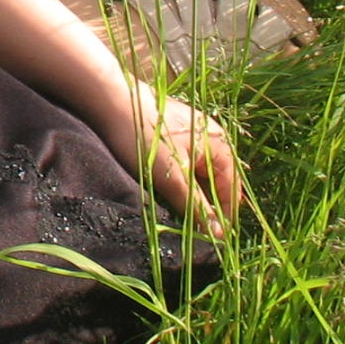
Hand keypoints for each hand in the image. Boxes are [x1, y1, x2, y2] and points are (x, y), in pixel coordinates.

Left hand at [117, 88, 243, 240]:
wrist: (112, 100)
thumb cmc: (145, 137)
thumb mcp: (173, 177)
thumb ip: (197, 206)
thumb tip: (219, 236)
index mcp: (221, 148)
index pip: (232, 193)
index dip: (223, 219)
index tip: (211, 243)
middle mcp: (213, 140)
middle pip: (217, 185)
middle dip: (206, 209)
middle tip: (191, 233)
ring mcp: (195, 136)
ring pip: (200, 176)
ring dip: (192, 197)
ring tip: (178, 216)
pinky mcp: (175, 135)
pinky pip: (186, 166)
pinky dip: (181, 182)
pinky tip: (166, 193)